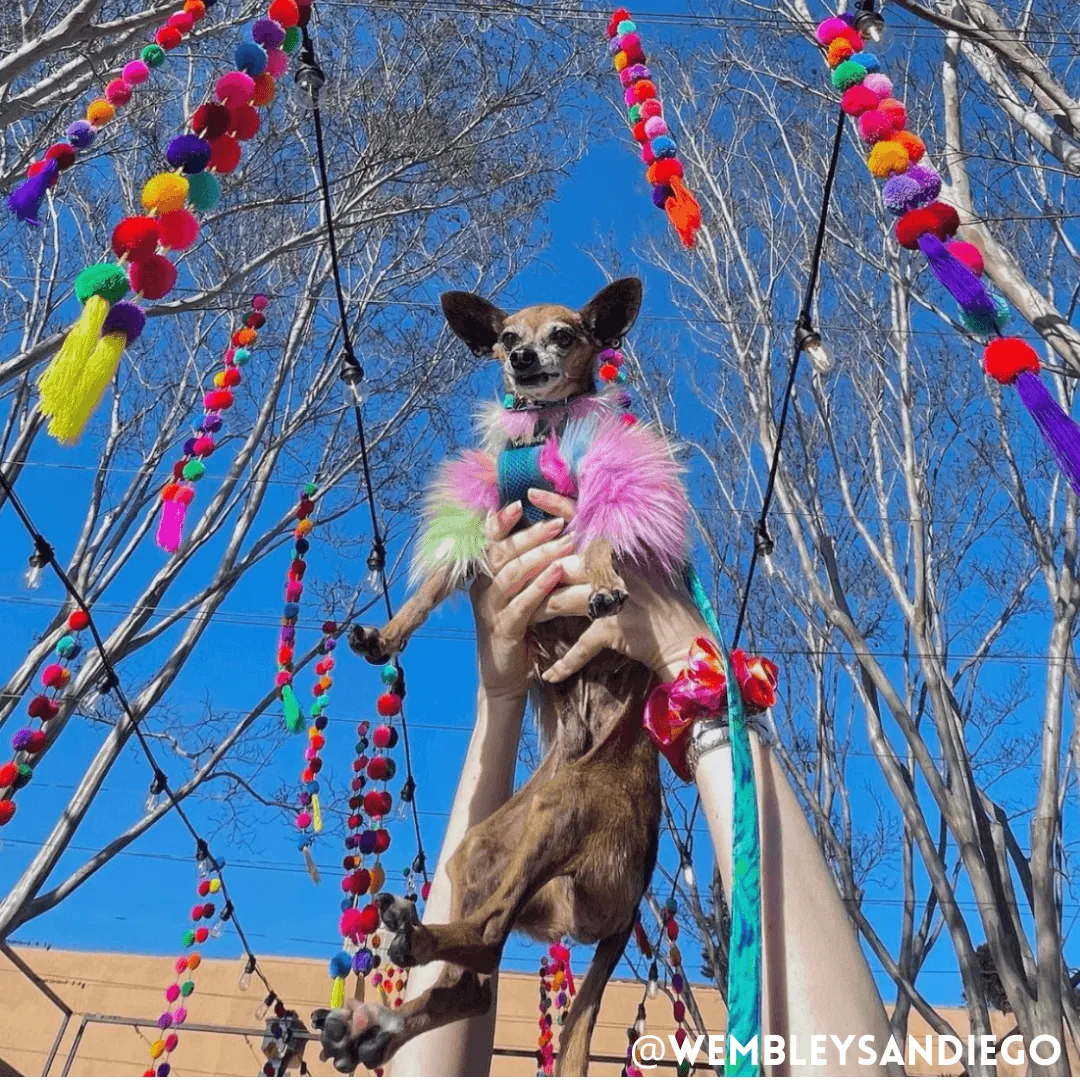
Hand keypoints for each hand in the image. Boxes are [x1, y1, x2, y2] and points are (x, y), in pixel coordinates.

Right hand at [470, 494, 575, 699]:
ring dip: (540, 555)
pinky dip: (540, 586)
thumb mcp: (516, 597)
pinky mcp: (504, 630)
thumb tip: (547, 537)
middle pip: (502, 553)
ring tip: (566, 542)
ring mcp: (490, 609)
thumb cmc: (516, 633)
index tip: (520, 502)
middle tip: (559, 521)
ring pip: (512, 574)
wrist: (503, 680)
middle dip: (531, 534)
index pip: (489, 542)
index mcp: (484, 577)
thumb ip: (523, 571)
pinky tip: (557, 573)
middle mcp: (482, 589)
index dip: (501, 521)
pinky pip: (522, 604)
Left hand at [523, 493, 707, 684]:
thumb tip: (582, 534)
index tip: (530, 491)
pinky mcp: (614, 628)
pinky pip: (581, 645)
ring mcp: (614, 597)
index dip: (556, 505)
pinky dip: (565, 662)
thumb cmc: (663, 601)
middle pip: (559, 564)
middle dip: (533, 575)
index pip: (584, 520)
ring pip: (560, 600)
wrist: (687, 638)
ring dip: (538, 613)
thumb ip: (614, 550)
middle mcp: (615, 567)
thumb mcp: (642, 566)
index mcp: (620, 548)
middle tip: (511, 581)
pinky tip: (549, 674)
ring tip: (522, 621)